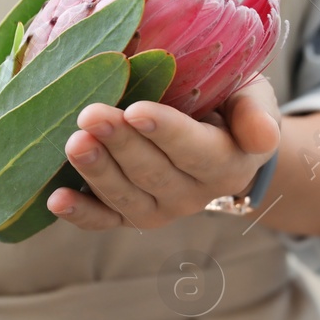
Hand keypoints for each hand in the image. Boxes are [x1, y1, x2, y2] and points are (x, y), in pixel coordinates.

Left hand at [51, 76, 282, 229]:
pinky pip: (105, 221)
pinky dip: (80, 213)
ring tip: (74, 143)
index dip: (165, 133)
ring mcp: (160, 209)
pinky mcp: (131, 215)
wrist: (221, 140)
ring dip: (96, 173)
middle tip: (90, 115)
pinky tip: (55, 199)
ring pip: (126, 198)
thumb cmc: (232, 105)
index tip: (136, 111)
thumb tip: (264, 135)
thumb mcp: (254, 98)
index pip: (195, 151)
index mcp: (227, 163)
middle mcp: (194, 194)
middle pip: (153, 174)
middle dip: (120, 145)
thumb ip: (257, 113)